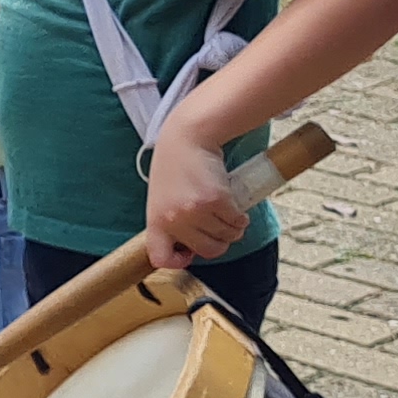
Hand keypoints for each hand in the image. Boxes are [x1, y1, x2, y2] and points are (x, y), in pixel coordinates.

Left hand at [144, 123, 247, 268]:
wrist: (188, 136)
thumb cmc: (176, 166)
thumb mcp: (162, 197)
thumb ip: (171, 221)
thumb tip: (190, 250)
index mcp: (155, 220)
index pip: (160, 257)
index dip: (177, 261)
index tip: (190, 252)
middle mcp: (173, 219)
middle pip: (208, 251)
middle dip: (220, 242)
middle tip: (219, 226)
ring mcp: (195, 211)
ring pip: (226, 236)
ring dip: (232, 227)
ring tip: (226, 210)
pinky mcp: (216, 200)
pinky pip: (237, 221)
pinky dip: (241, 217)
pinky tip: (234, 204)